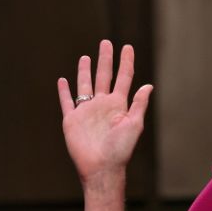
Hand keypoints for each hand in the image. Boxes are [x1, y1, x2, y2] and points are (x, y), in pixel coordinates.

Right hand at [57, 40, 152, 184]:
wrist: (102, 167)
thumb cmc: (120, 149)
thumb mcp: (134, 125)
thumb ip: (139, 104)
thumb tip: (148, 86)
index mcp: (119, 105)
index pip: (123, 78)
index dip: (126, 62)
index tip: (128, 47)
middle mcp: (102, 105)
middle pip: (104, 76)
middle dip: (106, 60)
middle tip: (106, 43)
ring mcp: (86, 111)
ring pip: (85, 85)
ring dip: (85, 71)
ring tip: (86, 57)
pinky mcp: (72, 120)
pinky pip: (67, 102)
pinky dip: (64, 91)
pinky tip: (63, 80)